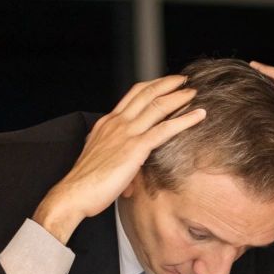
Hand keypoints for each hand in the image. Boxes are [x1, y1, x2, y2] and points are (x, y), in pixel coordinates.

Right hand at [32, 76, 206, 243]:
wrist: (74, 193)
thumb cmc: (86, 182)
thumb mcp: (102, 158)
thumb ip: (117, 152)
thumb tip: (132, 162)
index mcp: (107, 123)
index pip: (132, 95)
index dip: (152, 86)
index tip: (166, 83)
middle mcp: (116, 123)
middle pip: (146, 93)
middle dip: (167, 83)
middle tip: (183, 79)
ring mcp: (126, 134)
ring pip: (157, 106)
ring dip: (178, 97)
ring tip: (194, 92)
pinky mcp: (135, 148)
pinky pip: (165, 129)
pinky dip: (185, 120)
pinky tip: (199, 115)